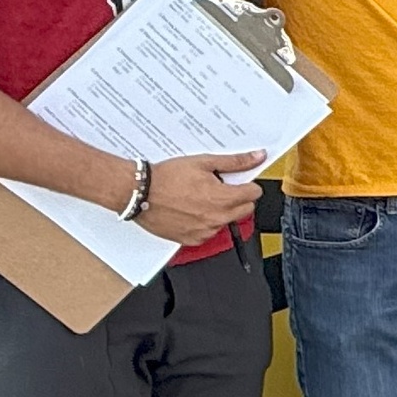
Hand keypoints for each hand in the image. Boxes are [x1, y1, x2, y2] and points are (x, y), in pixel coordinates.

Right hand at [136, 152, 264, 245]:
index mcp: (224, 198)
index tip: (239, 182)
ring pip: (226, 222)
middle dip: (238, 198)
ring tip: (199, 198)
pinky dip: (203, 223)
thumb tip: (256, 157)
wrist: (140, 192)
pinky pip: (207, 233)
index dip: (247, 185)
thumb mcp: (204, 162)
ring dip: (220, 211)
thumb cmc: (167, 177)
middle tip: (219, 189)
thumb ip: (235, 162)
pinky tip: (190, 211)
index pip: (254, 194)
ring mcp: (205, 231)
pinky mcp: (191, 240)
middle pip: (245, 209)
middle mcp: (217, 218)